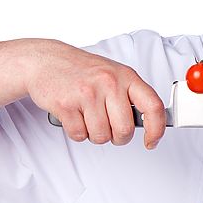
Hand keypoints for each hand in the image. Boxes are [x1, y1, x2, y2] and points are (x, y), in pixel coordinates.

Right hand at [25, 40, 165, 148]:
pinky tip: (74, 115)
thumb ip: (130, 96)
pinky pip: (79, 135)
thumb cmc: (82, 71)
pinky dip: (77, 132)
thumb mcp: (113, 74)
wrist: (46, 61)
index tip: (151, 141)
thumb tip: (148, 123)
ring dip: (94, 134)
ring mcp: (87, 93)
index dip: (156, 129)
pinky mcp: (66, 104)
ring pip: (101, 136)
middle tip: (108, 127)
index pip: (153, 106)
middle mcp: (109, 82)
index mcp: (126, 76)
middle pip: (124, 130)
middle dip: (117, 137)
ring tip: (87, 116)